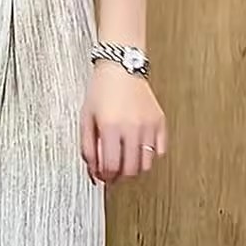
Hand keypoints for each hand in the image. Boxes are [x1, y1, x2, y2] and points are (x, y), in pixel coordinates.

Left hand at [80, 64, 166, 184]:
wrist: (121, 67)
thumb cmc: (101, 91)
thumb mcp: (86, 120)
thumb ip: (87, 149)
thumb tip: (94, 174)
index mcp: (110, 127)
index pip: (110, 167)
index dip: (105, 177)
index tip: (102, 176)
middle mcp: (131, 127)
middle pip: (130, 170)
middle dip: (119, 178)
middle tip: (113, 174)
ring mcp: (148, 125)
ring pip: (146, 165)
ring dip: (134, 169)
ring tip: (125, 162)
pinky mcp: (160, 122)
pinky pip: (159, 151)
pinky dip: (150, 156)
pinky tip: (138, 150)